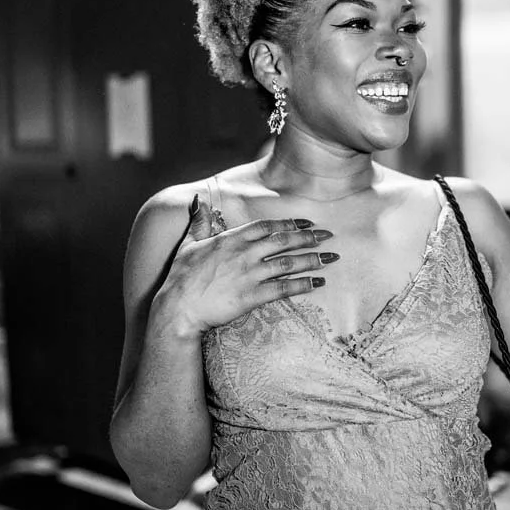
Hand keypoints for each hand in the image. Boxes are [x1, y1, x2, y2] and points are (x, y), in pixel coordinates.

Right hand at [159, 194, 336, 333]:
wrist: (178, 308)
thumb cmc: (180, 277)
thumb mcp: (188, 245)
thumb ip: (199, 223)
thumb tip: (199, 201)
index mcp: (230, 239)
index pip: (266, 226)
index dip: (288, 222)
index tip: (306, 221)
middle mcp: (243, 254)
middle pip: (283, 241)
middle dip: (308, 237)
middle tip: (328, 236)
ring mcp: (249, 275)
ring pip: (288, 263)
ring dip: (312, 259)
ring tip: (331, 258)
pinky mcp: (252, 296)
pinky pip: (283, 288)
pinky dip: (303, 284)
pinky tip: (317, 283)